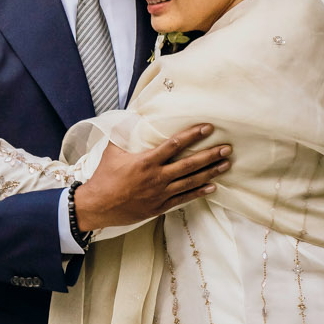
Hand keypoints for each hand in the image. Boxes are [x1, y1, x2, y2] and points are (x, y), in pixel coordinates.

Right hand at [73, 124, 228, 230]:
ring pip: (191, 181)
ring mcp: (160, 193)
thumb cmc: (103, 177)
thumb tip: (131, 117)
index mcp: (146, 161)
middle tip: (226, 148)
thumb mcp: (112, 151)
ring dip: (210, 172)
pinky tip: (212, 187)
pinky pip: (184, 198)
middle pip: (189, 164)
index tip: (207, 128)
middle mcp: (157, 177)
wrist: (97, 206)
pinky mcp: (159, 206)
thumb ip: (124, 135)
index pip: (174, 144)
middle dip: (210, 155)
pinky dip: (198, 192)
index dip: (192, 135)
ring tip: (225, 164)